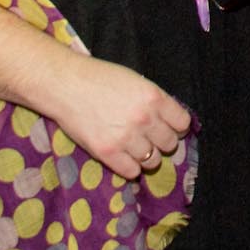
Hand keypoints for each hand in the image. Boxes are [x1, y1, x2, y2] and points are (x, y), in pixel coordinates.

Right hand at [45, 55, 191, 179]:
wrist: (66, 84)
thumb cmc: (99, 78)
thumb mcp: (135, 81)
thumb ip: (153, 101)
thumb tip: (169, 121)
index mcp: (154, 97)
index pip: (183, 123)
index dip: (176, 127)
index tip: (168, 128)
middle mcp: (145, 118)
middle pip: (170, 144)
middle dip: (161, 142)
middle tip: (147, 137)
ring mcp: (127, 137)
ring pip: (152, 160)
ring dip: (145, 156)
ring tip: (133, 147)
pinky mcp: (108, 152)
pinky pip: (132, 172)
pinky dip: (129, 167)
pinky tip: (122, 156)